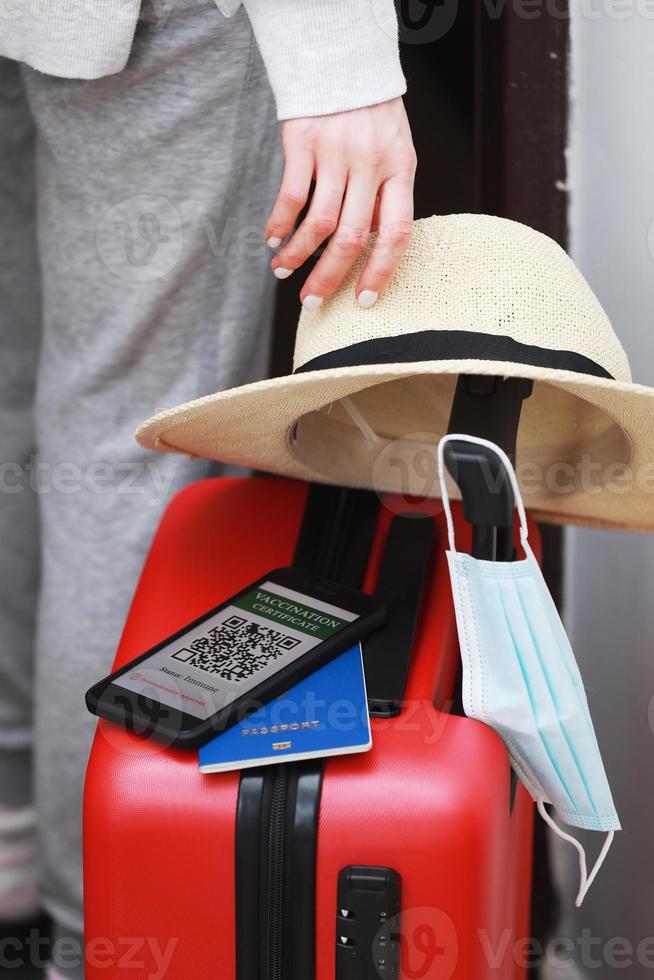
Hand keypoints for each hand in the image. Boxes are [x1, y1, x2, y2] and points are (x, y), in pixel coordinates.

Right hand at [265, 97, 415, 309]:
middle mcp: (371, 164)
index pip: (396, 232)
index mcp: (401, 168)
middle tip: (311, 302)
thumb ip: (386, 195)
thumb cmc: (372, 114)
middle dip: (329, 278)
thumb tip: (369, 247)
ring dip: (298, 255)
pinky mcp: (304, 141)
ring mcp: (337, 152)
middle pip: (352, 237)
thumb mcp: (395, 151)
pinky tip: (273, 238)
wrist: (344, 57)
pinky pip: (291, 195)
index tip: (363, 301)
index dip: (381, 271)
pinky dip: (280, 224)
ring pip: (318, 222)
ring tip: (283, 271)